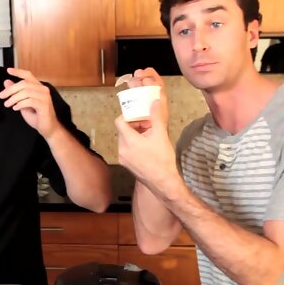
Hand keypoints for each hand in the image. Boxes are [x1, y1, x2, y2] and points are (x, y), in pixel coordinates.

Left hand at [0, 68, 59, 137]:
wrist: (48, 128)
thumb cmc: (37, 116)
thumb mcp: (23, 103)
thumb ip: (16, 93)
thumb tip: (6, 82)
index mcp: (38, 87)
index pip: (28, 75)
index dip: (18, 72)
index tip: (8, 70)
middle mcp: (43, 90)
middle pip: (24, 83)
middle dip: (10, 89)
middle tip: (2, 96)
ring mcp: (45, 97)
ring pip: (25, 92)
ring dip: (13, 98)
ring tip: (7, 104)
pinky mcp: (44, 105)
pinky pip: (29, 101)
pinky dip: (20, 104)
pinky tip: (15, 108)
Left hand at [115, 68, 177, 190]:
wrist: (163, 182)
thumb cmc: (162, 159)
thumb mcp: (161, 135)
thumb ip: (156, 117)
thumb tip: (154, 102)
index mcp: (128, 140)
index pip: (119, 121)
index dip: (128, 115)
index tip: (140, 116)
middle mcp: (122, 149)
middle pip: (122, 130)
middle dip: (134, 125)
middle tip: (147, 125)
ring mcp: (123, 158)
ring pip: (125, 140)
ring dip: (134, 135)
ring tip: (149, 136)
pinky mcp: (126, 165)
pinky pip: (126, 150)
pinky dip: (134, 145)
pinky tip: (147, 148)